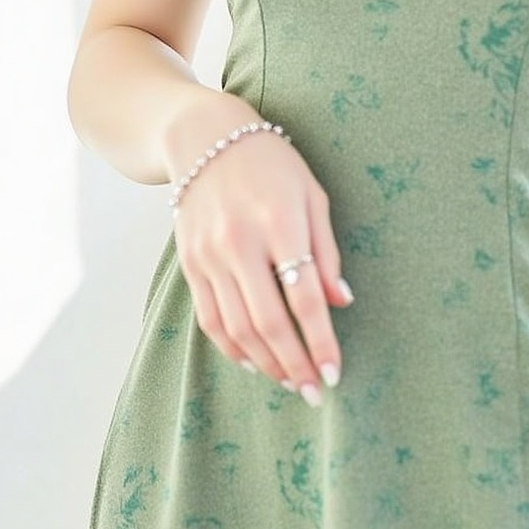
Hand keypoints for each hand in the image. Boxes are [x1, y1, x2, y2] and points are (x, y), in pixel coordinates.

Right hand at [169, 100, 350, 402]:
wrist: (203, 136)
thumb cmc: (271, 165)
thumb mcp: (311, 195)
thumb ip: (325, 251)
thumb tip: (340, 303)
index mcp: (279, 222)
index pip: (303, 297)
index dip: (321, 341)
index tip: (335, 372)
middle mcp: (240, 242)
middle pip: (268, 321)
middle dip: (294, 364)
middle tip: (314, 392)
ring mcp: (209, 255)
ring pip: (237, 327)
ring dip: (266, 363)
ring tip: (290, 382)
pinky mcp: (189, 262)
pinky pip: (210, 318)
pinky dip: (232, 347)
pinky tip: (255, 362)